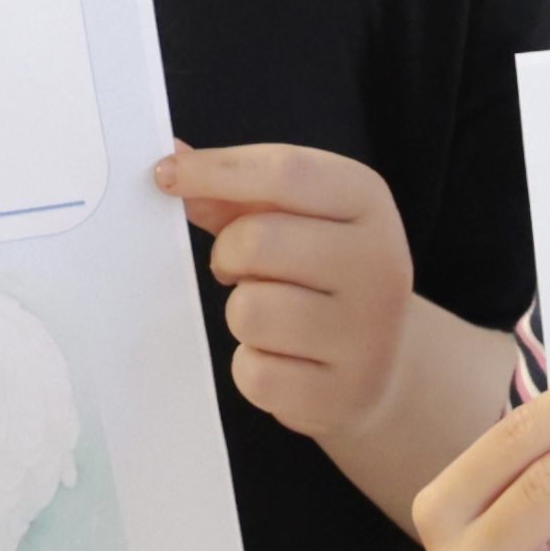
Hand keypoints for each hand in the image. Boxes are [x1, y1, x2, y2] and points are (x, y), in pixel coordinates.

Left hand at [161, 143, 516, 530]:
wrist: (381, 365)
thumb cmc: (322, 277)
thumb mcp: (296, 219)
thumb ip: (236, 192)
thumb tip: (173, 157)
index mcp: (369, 204)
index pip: (286, 171)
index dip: (214, 170)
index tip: (167, 175)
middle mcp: (379, 264)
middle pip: (257, 241)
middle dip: (229, 255)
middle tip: (240, 268)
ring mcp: (366, 335)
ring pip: (249, 311)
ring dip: (242, 314)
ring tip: (272, 316)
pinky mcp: (340, 393)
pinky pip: (254, 372)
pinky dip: (252, 366)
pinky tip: (283, 359)